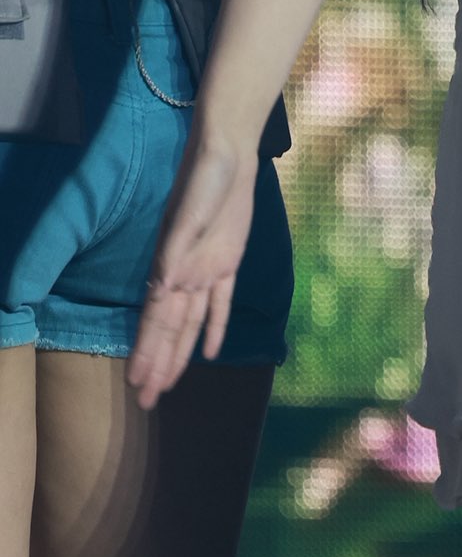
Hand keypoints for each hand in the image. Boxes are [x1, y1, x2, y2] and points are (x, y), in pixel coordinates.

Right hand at [125, 123, 258, 408]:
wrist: (228, 153)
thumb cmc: (204, 177)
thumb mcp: (189, 213)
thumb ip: (177, 249)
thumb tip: (163, 286)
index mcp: (170, 265)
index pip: (156, 320)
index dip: (147, 352)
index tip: (136, 383)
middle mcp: (184, 274)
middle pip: (170, 329)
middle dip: (158, 365)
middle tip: (146, 403)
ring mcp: (207, 269)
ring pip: (192, 324)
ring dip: (180, 355)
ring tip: (167, 386)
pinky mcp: (229, 261)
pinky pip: (221, 302)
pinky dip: (217, 327)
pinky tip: (211, 353)